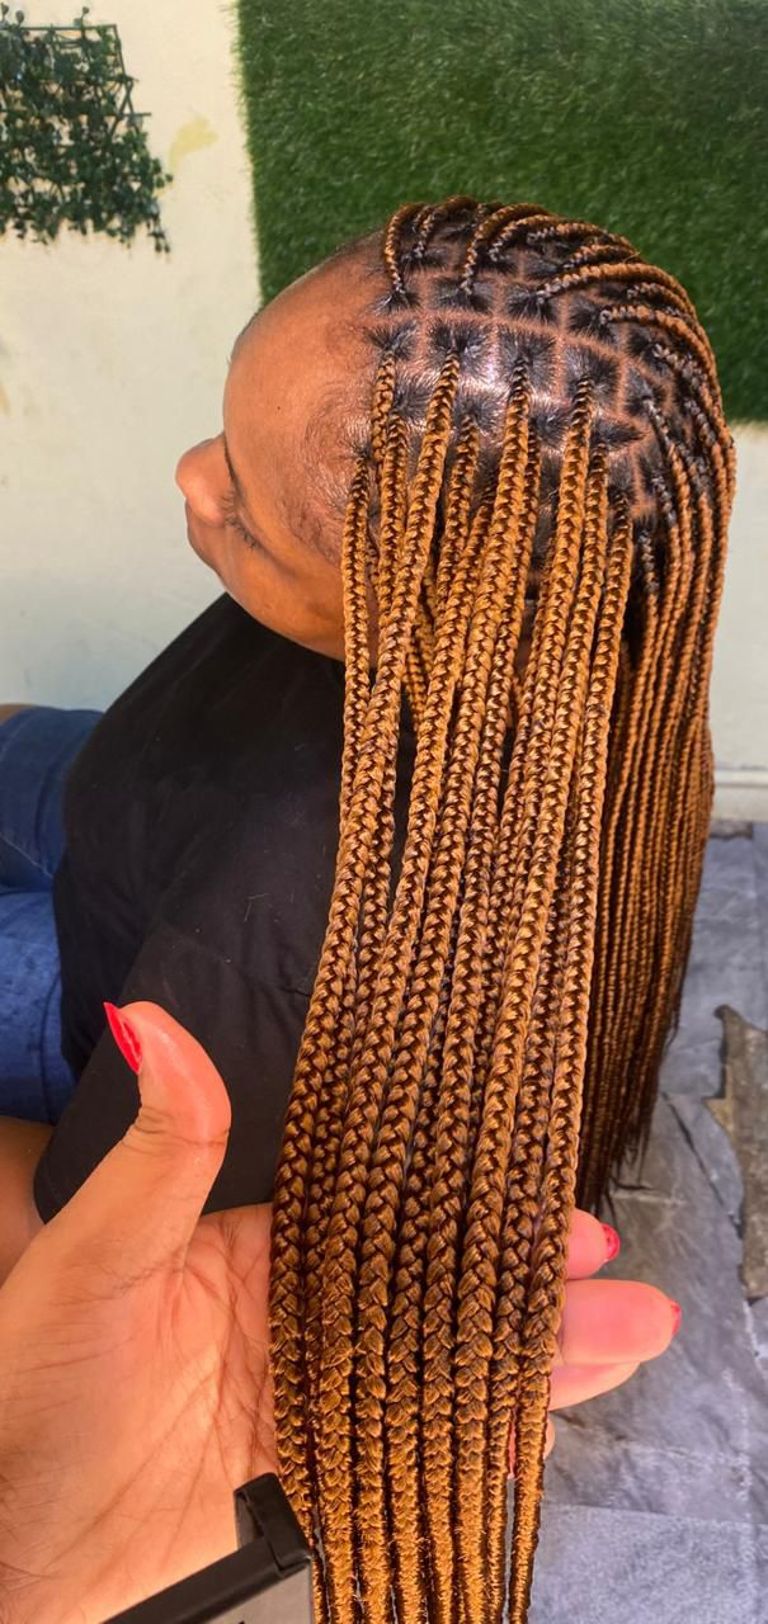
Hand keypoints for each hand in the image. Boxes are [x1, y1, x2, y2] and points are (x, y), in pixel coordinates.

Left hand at [0, 1004, 679, 1623]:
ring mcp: (310, 1390)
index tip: (548, 1199)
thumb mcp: (95, 1256)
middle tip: (617, 1279)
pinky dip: (484, 1428)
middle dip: (528, 1285)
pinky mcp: (311, 1468)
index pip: (386, 1209)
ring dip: (532, 1355)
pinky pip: (413, 1441)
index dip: (470, 1203)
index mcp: (257, 1244)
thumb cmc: (29, 1381)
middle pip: (435, 1288)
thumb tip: (157, 1020)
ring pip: (442, 1364)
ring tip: (627, 1337)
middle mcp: (297, 1310)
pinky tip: (550, 1414)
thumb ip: (158, 1151)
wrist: (7, 1531)